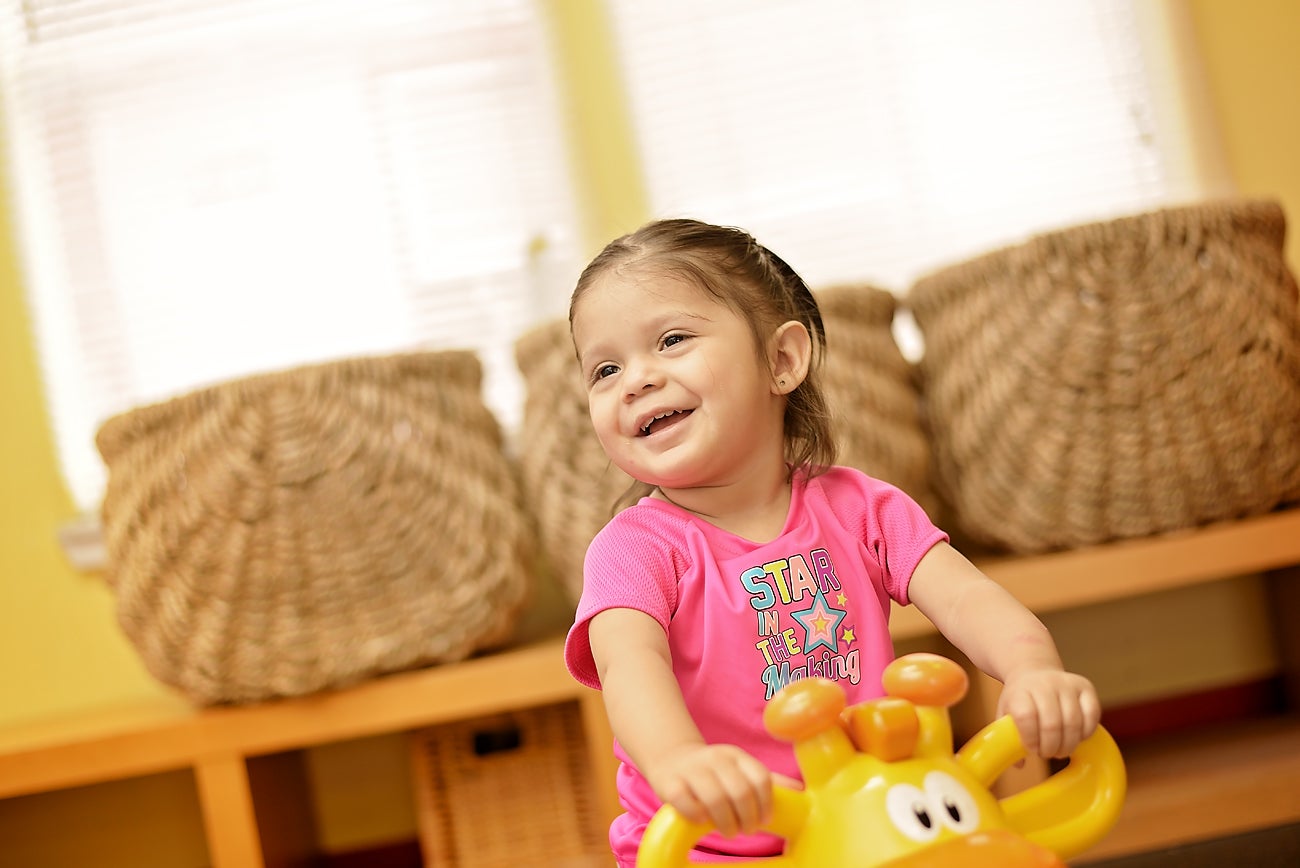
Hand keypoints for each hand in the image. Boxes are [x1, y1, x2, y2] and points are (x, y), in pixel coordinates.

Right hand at [647, 743, 774, 838]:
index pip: (760, 778)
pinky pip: (686, 803)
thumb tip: (798, 789)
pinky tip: (702, 820)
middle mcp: (715, 758)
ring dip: (726, 823)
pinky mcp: (669, 782)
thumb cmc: (713, 773)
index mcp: (736, 756)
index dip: (766, 804)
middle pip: (740, 791)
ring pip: (715, 799)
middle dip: (747, 818)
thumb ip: (765, 781)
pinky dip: (697, 817)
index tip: (764, 820)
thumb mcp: (739, 770)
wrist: (671, 759)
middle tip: (746, 830)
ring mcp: (691, 769)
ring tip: (728, 830)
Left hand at [998, 668, 1100, 757]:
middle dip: (1050, 747)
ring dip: (1068, 744)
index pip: (1026, 717)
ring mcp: (1067, 684)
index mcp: (1020, 691)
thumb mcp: (1005, 713)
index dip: (1030, 738)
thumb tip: (1019, 765)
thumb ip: (1008, 737)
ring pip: (1073, 722)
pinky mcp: (1086, 687)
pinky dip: (1085, 733)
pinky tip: (1075, 738)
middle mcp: (1044, 684)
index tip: (1030, 749)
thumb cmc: (1020, 699)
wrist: (1034, 671)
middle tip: (1047, 754)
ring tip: (1060, 750)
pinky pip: (1093, 714)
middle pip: (1052, 723)